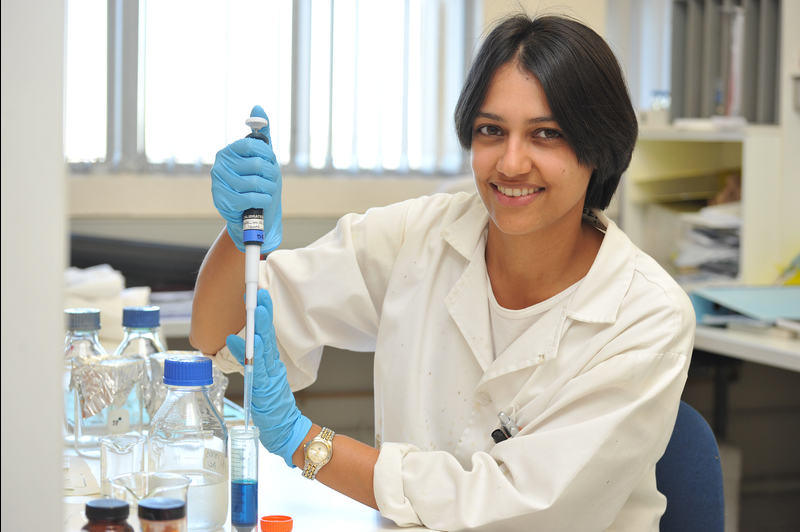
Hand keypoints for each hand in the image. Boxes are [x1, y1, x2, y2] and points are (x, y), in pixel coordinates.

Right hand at [211, 105, 281, 252]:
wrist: (253, 215)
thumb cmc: (259, 184)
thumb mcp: (263, 158)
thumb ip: (261, 134)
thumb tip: (258, 106)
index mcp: (229, 151)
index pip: (253, 145)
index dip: (268, 155)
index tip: (269, 162)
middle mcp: (220, 165)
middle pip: (258, 164)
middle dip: (272, 175)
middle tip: (269, 181)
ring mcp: (219, 183)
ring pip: (256, 182)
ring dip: (269, 189)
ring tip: (266, 192)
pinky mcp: (223, 201)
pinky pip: (252, 197)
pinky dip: (264, 200)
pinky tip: (262, 200)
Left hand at [227, 289, 311, 466]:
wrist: (285, 430)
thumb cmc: (270, 407)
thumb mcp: (258, 378)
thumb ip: (248, 358)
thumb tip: (233, 338)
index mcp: (269, 361)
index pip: (265, 331)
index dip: (261, 312)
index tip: (257, 293)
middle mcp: (271, 364)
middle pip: (266, 334)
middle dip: (262, 312)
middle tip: (257, 292)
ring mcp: (270, 375)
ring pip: (264, 347)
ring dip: (259, 327)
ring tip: (255, 309)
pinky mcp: (266, 388)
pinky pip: (257, 368)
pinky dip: (249, 352)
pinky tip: (242, 339)